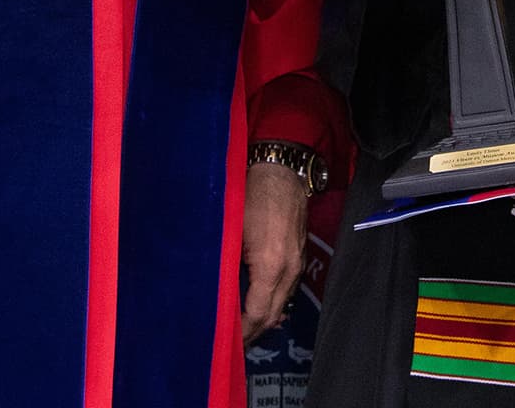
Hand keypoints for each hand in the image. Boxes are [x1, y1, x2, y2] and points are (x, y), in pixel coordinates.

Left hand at [239, 162, 307, 344]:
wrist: (281, 171)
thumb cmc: (251, 196)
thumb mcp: (231, 232)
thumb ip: (226, 266)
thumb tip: (215, 295)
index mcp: (271, 265)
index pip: (258, 314)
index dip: (242, 332)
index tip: (226, 342)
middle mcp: (289, 269)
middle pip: (272, 315)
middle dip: (253, 332)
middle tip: (232, 344)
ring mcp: (297, 262)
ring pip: (282, 303)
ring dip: (263, 319)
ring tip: (242, 329)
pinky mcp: (299, 255)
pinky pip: (287, 289)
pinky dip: (273, 302)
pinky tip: (258, 306)